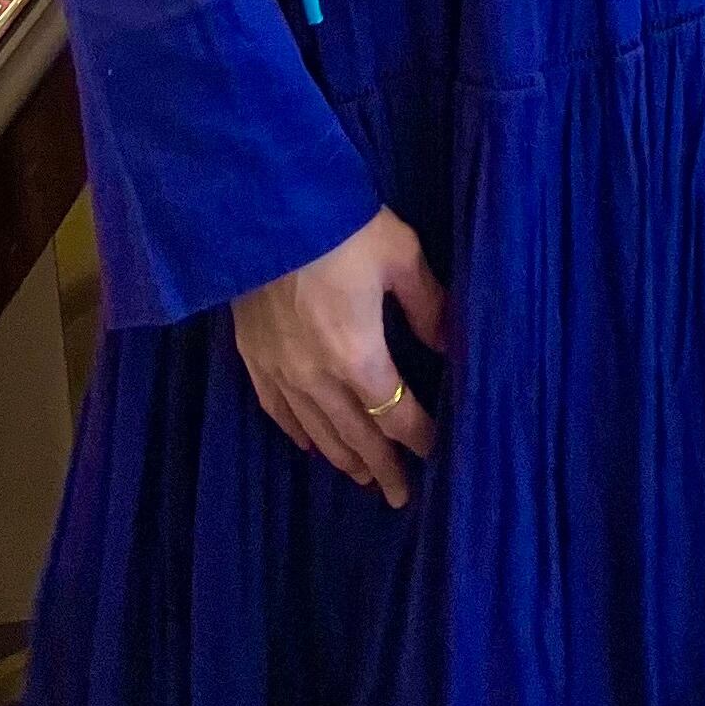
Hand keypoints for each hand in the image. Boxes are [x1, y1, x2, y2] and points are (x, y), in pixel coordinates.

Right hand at [231, 208, 446, 505]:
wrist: (264, 210)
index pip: (395, 413)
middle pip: (356, 435)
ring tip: (363, 476)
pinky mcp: (253, 358)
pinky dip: (299, 433)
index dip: (417, 436)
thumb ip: (427, 304)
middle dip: (382, 466)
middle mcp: (318, 378)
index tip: (434, 453)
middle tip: (399, 496)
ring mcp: (281, 371)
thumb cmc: (342, 227)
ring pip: (317, 430)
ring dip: (343, 457)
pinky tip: (311, 444)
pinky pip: (278, 410)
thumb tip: (451, 343)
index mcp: (359, 356)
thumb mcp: (401, 254)